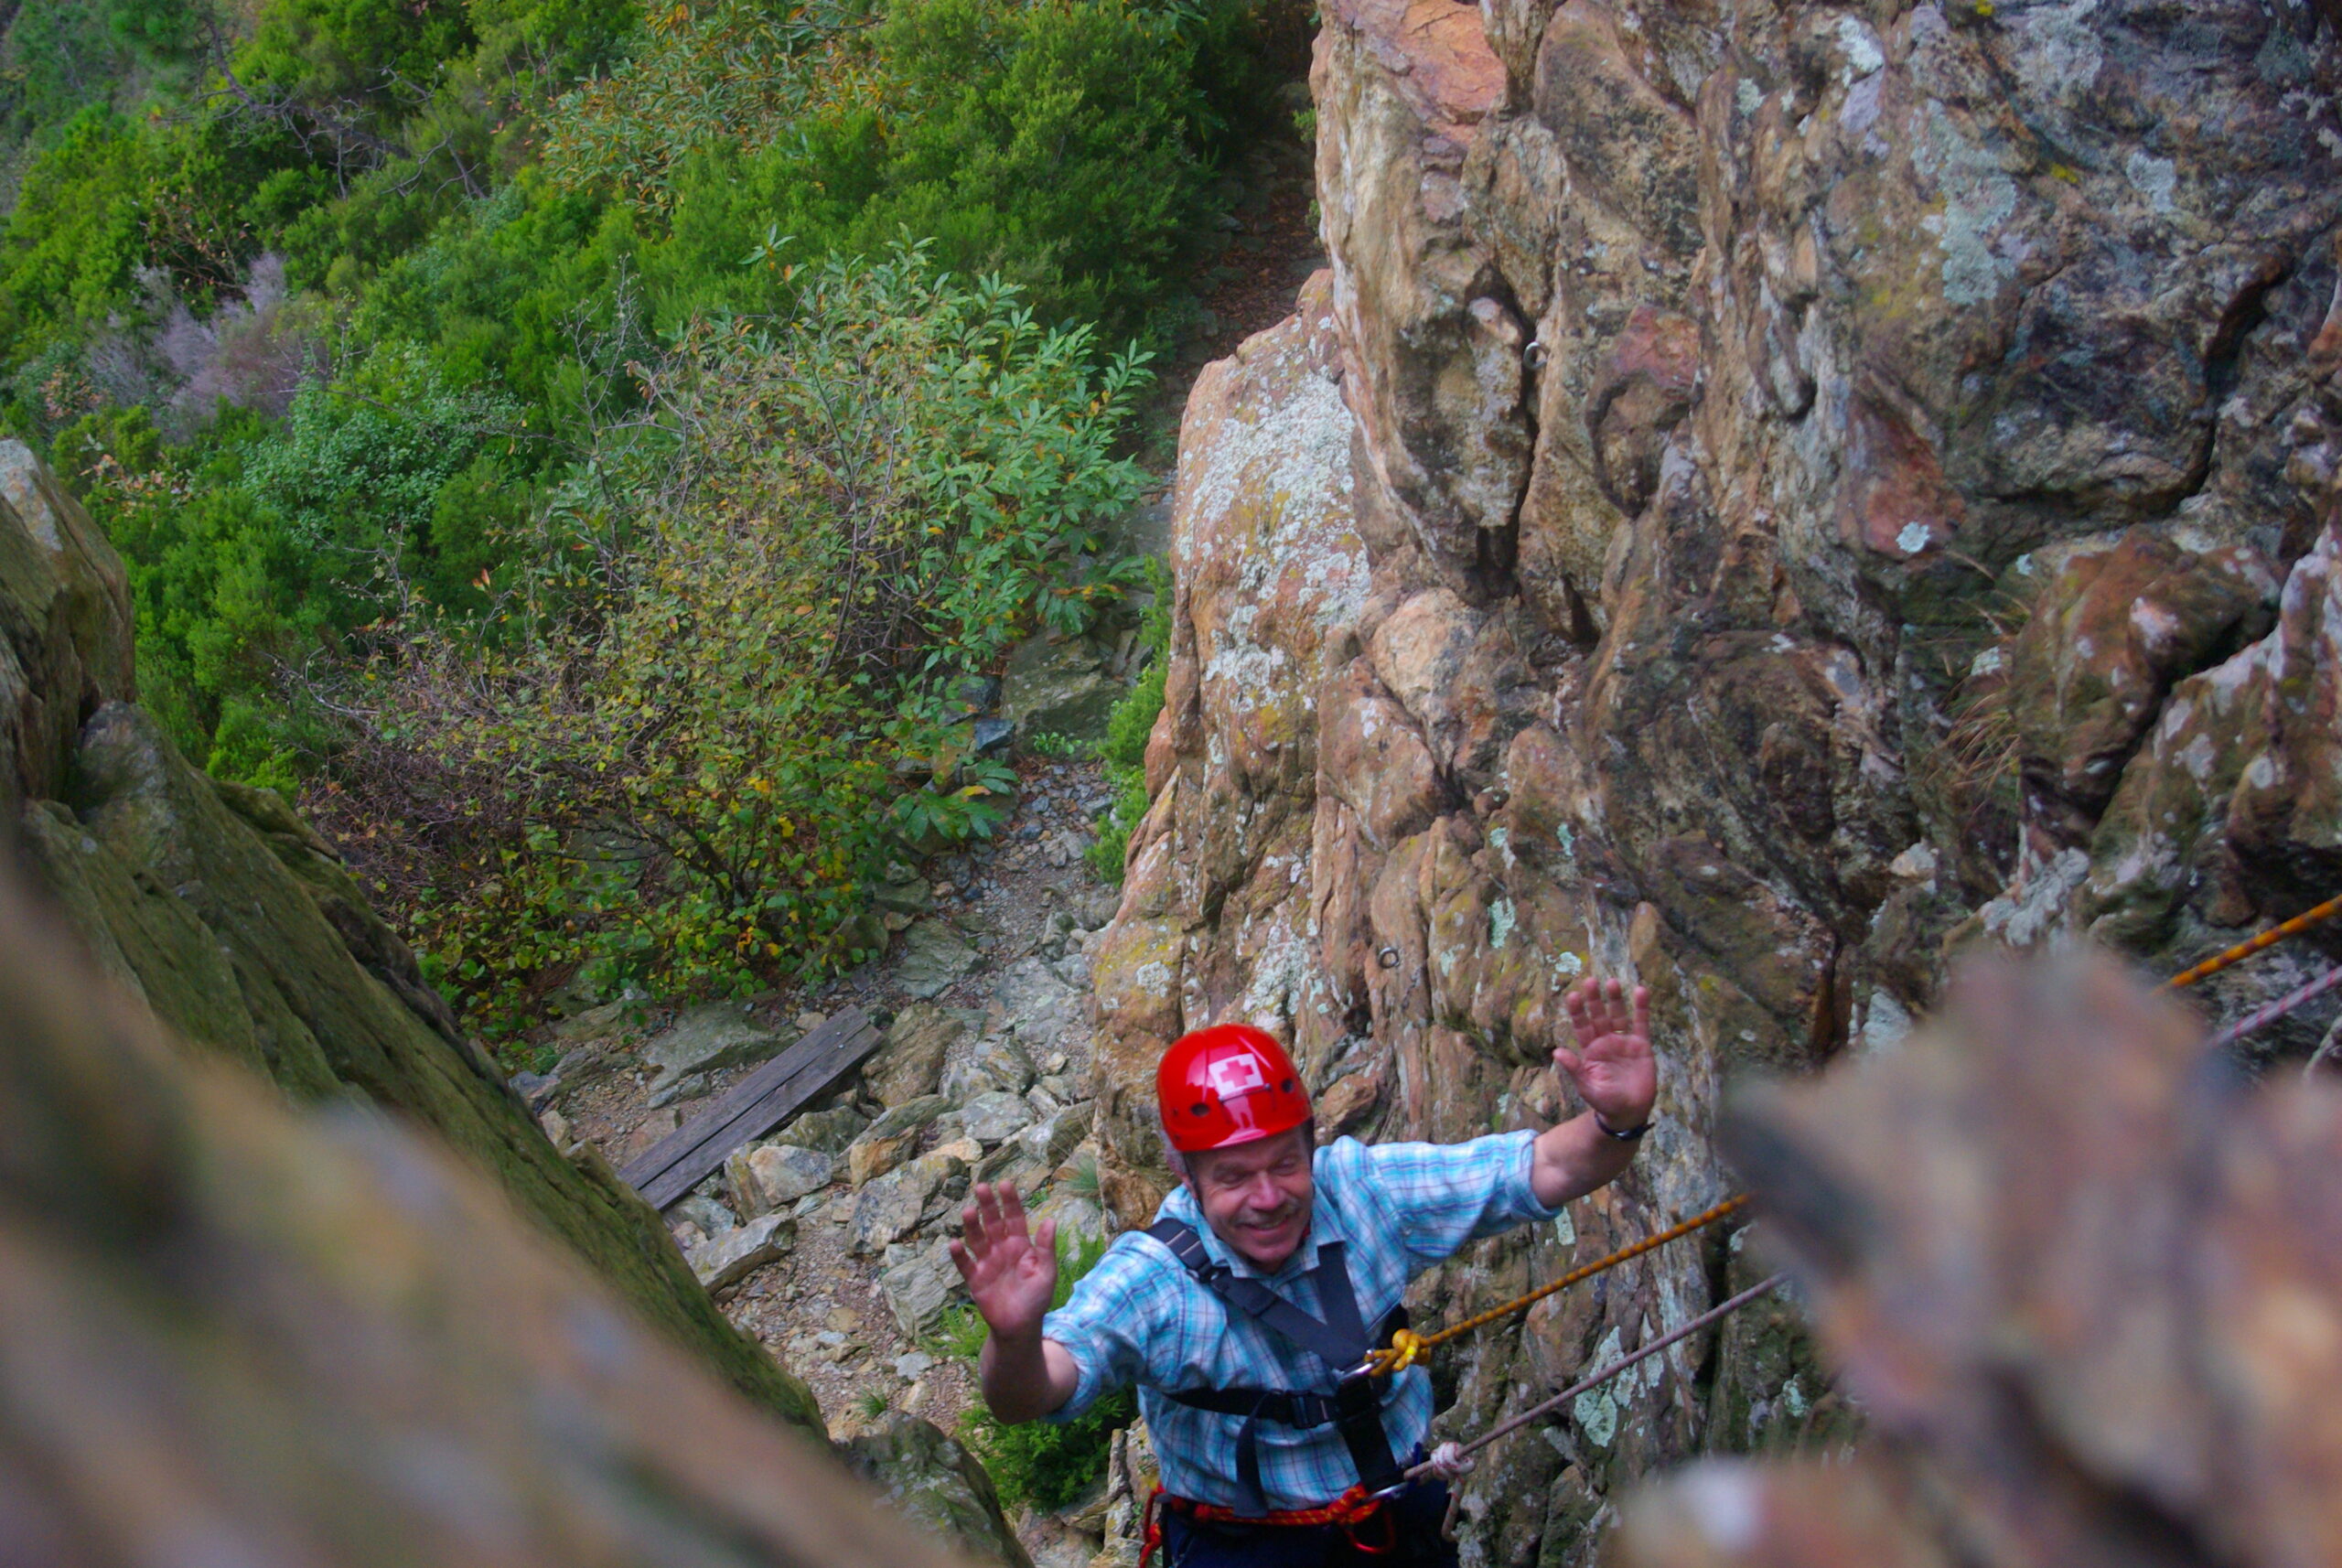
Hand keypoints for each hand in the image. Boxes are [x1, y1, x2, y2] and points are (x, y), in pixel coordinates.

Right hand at [948, 1182, 1058, 1342]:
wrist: (1020, 1326)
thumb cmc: (1036, 1297)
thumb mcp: (1047, 1273)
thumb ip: (1046, 1248)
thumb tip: (1051, 1220)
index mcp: (1020, 1244)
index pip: (1014, 1217)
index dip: (1010, 1201)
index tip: (1005, 1184)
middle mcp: (1001, 1249)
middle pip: (993, 1223)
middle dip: (988, 1206)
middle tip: (981, 1187)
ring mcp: (987, 1263)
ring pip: (977, 1239)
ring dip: (973, 1226)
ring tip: (969, 1211)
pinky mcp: (975, 1279)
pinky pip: (965, 1265)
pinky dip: (959, 1255)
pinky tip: (954, 1243)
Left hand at [1556, 977, 1656, 1131]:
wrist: (1628, 1113)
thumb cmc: (1604, 1101)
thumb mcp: (1586, 1087)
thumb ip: (1574, 1069)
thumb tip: (1556, 1051)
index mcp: (1589, 1050)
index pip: (1582, 1026)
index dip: (1577, 1012)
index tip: (1573, 996)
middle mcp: (1605, 1042)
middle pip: (1599, 1016)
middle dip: (1594, 1000)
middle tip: (1590, 981)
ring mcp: (1623, 1042)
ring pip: (1619, 1016)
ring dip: (1615, 1000)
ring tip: (1612, 982)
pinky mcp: (1641, 1046)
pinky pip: (1641, 1024)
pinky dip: (1641, 1008)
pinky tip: (1641, 991)